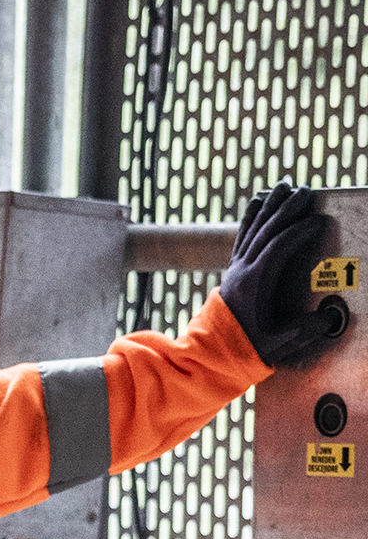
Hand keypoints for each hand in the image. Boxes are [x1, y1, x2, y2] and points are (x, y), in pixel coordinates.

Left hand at [220, 181, 335, 366]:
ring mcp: (235, 268)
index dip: (298, 232)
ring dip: (270, 205)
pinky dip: (251, 215)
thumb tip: (325, 319)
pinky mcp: (232, 269)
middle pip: (265, 231)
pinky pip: (242, 235)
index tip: (318, 221)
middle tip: (306, 189)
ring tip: (285, 185)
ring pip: (253, 228)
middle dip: (286, 208)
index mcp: (254, 284)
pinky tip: (257, 199)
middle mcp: (242, 270)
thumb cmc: (245, 350)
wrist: (212, 353)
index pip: (277, 248)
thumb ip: (301, 332)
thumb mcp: (275, 345)